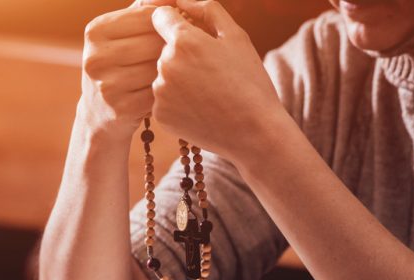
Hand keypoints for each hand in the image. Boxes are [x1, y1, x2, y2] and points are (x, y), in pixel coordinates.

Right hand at [80, 0, 174, 140]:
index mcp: (95, 31)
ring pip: (159, 68)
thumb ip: (143, 10)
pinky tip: (166, 91)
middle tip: (180, 55)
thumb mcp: (120, 35)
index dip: (167, 24)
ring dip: (171, 70)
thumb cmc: (118, 65)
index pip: (147, 15)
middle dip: (171, 48)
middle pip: (155, 42)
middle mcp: (96, 57)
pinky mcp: (121, 109)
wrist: (98, 114)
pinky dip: (167, 91)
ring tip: (174, 72)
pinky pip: (159, 92)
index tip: (173, 33)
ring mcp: (106, 85)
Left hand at [150, 0, 284, 158]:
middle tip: (211, 73)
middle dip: (180, 54)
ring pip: (162, 75)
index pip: (160, 16)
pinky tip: (200, 109)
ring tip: (207, 93)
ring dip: (178, 79)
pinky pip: (163, 100)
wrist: (254, 132)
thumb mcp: (237, 37)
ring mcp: (160, 93)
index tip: (192, 35)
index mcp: (183, 41)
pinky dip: (177, 103)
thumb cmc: (250, 82)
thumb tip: (182, 1)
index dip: (175, 22)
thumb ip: (207, 9)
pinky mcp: (160, 116)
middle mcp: (165, 65)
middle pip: (162, 48)